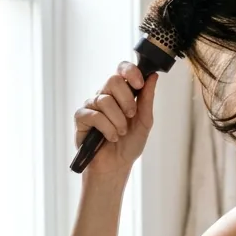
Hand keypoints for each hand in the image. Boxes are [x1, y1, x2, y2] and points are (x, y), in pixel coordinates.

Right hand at [74, 61, 156, 175]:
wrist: (116, 166)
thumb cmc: (129, 144)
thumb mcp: (144, 122)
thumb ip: (147, 99)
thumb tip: (153, 77)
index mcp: (121, 93)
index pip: (122, 69)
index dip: (130, 71)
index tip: (139, 83)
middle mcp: (105, 95)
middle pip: (113, 80)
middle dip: (126, 100)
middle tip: (131, 115)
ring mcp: (92, 105)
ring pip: (104, 100)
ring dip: (118, 120)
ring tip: (121, 133)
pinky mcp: (81, 118)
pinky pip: (94, 115)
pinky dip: (107, 128)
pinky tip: (111, 137)